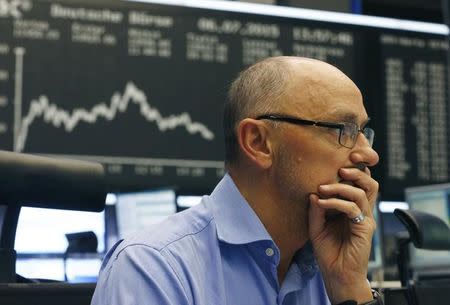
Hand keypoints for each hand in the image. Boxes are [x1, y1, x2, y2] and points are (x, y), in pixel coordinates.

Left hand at [308, 166, 378, 303]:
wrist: (337, 275)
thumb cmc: (328, 252)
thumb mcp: (316, 227)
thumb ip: (316, 210)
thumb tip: (313, 192)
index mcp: (352, 208)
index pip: (358, 183)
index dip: (355, 169)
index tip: (339, 160)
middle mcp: (361, 211)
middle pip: (368, 183)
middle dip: (357, 170)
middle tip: (340, 167)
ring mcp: (365, 219)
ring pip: (361, 192)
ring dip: (341, 186)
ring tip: (324, 188)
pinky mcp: (365, 228)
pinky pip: (353, 208)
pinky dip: (336, 203)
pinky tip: (322, 203)